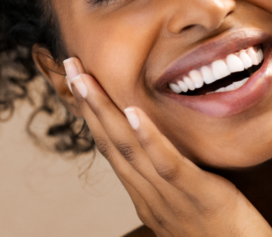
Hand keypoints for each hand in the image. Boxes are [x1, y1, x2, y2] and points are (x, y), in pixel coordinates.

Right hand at [62, 58, 271, 236]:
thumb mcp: (198, 207)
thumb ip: (183, 179)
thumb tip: (175, 151)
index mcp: (149, 196)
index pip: (112, 149)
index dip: (93, 113)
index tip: (79, 82)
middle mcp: (151, 197)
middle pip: (110, 143)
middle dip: (87, 102)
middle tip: (69, 65)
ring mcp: (171, 199)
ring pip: (128, 149)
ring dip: (103, 110)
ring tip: (84, 78)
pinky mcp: (201, 198)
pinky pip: (168, 165)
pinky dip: (148, 137)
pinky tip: (132, 112)